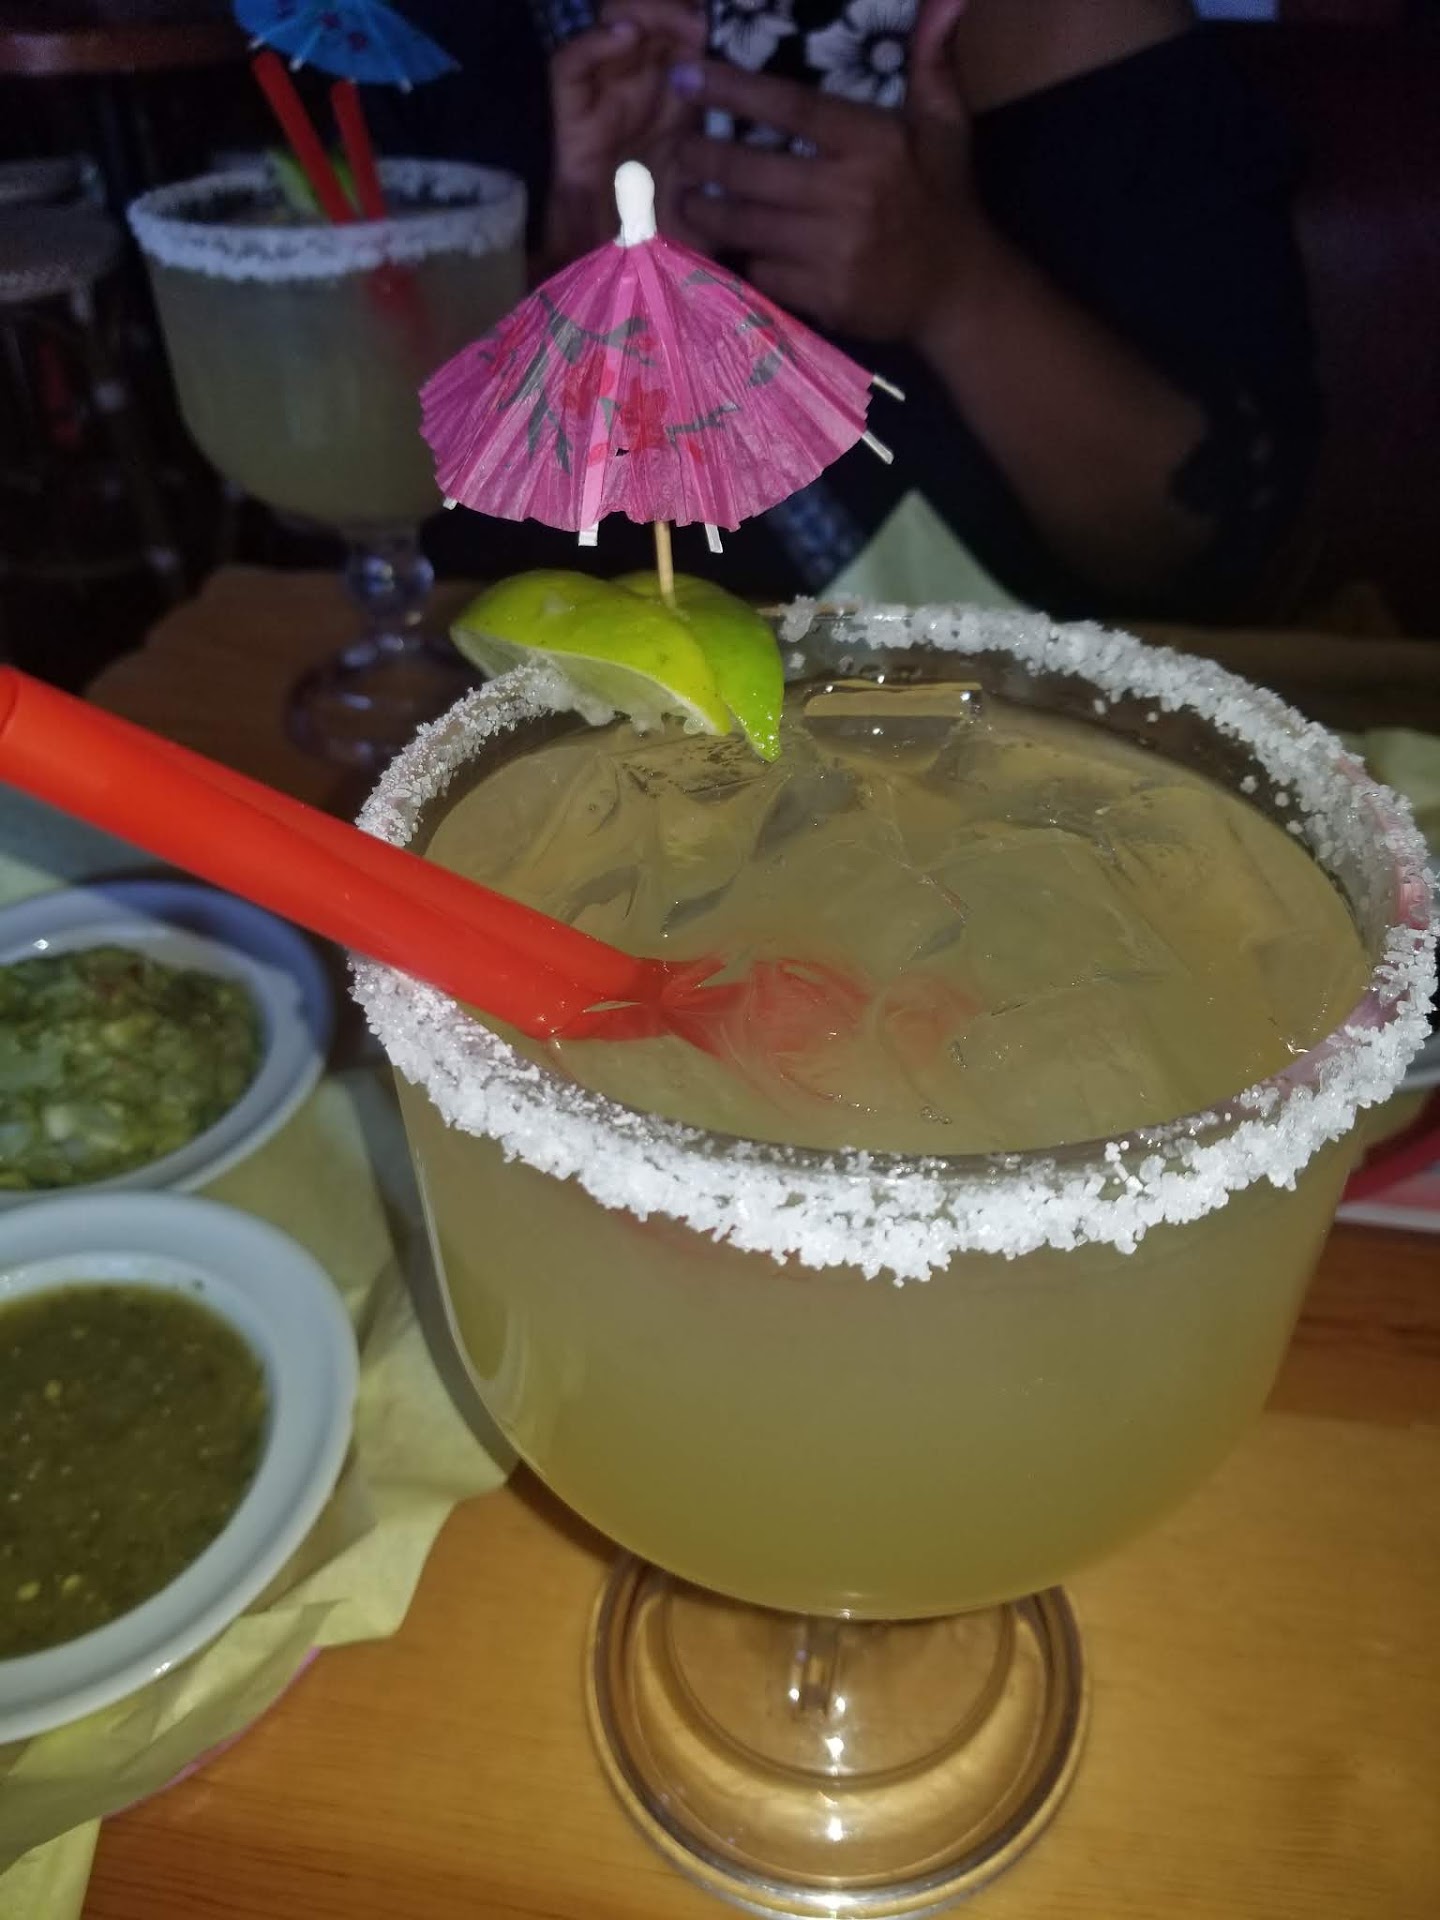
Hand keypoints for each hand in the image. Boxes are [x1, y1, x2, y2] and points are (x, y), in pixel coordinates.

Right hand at [547, 0, 706, 267]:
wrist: (608, 278)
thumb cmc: (658, 248)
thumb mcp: (708, 217)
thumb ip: (732, 202)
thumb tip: (778, 191)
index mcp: (674, 109)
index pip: (682, 46)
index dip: (696, 24)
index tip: (717, 25)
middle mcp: (638, 97)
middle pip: (649, 26)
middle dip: (670, 11)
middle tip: (697, 22)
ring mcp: (603, 105)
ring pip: (611, 31)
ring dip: (641, 15)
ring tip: (670, 27)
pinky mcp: (570, 122)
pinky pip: (568, 67)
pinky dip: (592, 43)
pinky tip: (623, 36)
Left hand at [675, 0, 983, 344]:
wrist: (958, 292)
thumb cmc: (942, 199)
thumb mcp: (945, 124)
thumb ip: (931, 60)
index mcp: (875, 143)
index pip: (791, 108)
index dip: (733, 90)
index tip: (688, 77)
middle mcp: (853, 195)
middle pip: (753, 171)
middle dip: (705, 159)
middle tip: (679, 149)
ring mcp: (837, 251)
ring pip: (748, 226)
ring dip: (709, 213)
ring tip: (686, 199)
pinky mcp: (826, 297)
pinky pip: (764, 273)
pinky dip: (745, 260)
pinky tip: (728, 249)